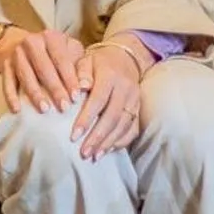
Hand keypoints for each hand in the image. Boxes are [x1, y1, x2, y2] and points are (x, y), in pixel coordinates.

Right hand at [0, 27, 84, 114]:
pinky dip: (11, 96)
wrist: (24, 45)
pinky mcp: (5, 64)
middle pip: (44, 67)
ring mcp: (17, 52)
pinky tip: (17, 110)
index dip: (69, 79)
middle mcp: (32, 41)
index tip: (76, 97)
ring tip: (44, 109)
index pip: (62, 59)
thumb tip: (86, 86)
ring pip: (25, 75)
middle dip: (55, 88)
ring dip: (35, 93)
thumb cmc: (55, 54)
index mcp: (52, 37)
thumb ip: (81, 69)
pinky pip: (7, 82)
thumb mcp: (70, 54)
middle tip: (63, 107)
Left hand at [71, 40, 145, 160]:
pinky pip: (132, 129)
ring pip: (123, 125)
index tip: (73, 136)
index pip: (98, 100)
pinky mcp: (139, 109)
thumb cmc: (98, 62)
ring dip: (108, 143)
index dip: (86, 119)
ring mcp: (135, 100)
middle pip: (112, 116)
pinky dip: (121, 141)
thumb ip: (81, 72)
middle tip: (83, 153)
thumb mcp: (86, 60)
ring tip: (94, 156)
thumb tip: (79, 88)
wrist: (124, 57)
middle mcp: (125, 89)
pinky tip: (108, 150)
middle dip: (97, 137)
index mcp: (110, 76)